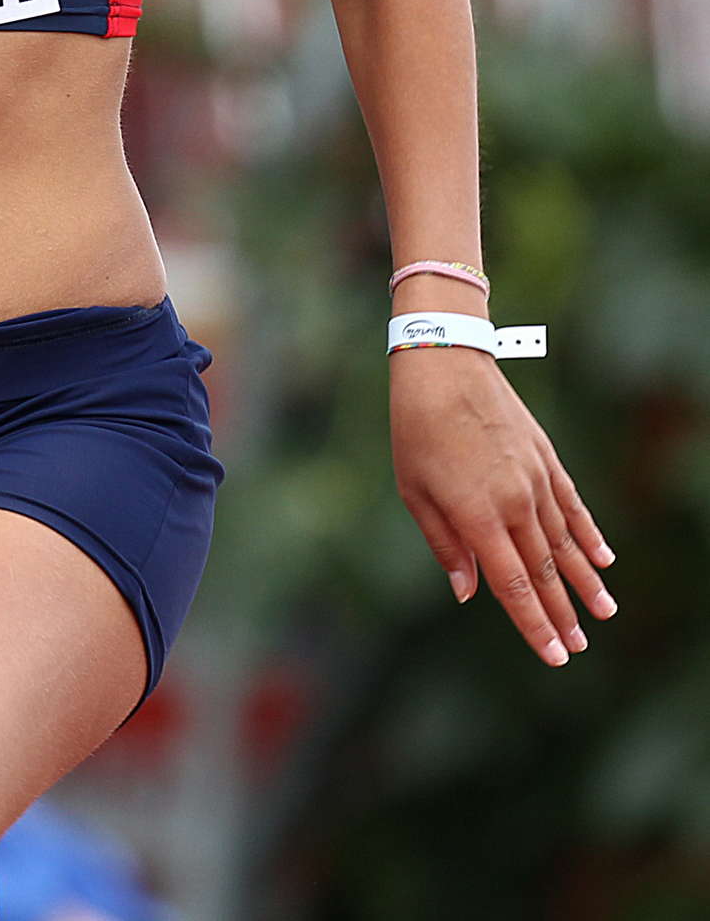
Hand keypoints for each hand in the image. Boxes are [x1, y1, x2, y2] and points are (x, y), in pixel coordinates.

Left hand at [389, 346, 617, 665]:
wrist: (444, 361)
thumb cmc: (416, 427)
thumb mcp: (414, 490)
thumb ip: (445, 544)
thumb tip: (467, 592)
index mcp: (477, 515)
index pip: (513, 585)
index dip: (533, 623)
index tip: (554, 655)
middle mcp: (514, 501)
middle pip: (544, 570)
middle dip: (562, 612)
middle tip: (579, 646)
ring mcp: (534, 477)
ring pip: (565, 541)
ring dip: (583, 579)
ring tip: (603, 611)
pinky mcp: (545, 456)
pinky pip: (572, 504)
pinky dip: (588, 533)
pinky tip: (602, 558)